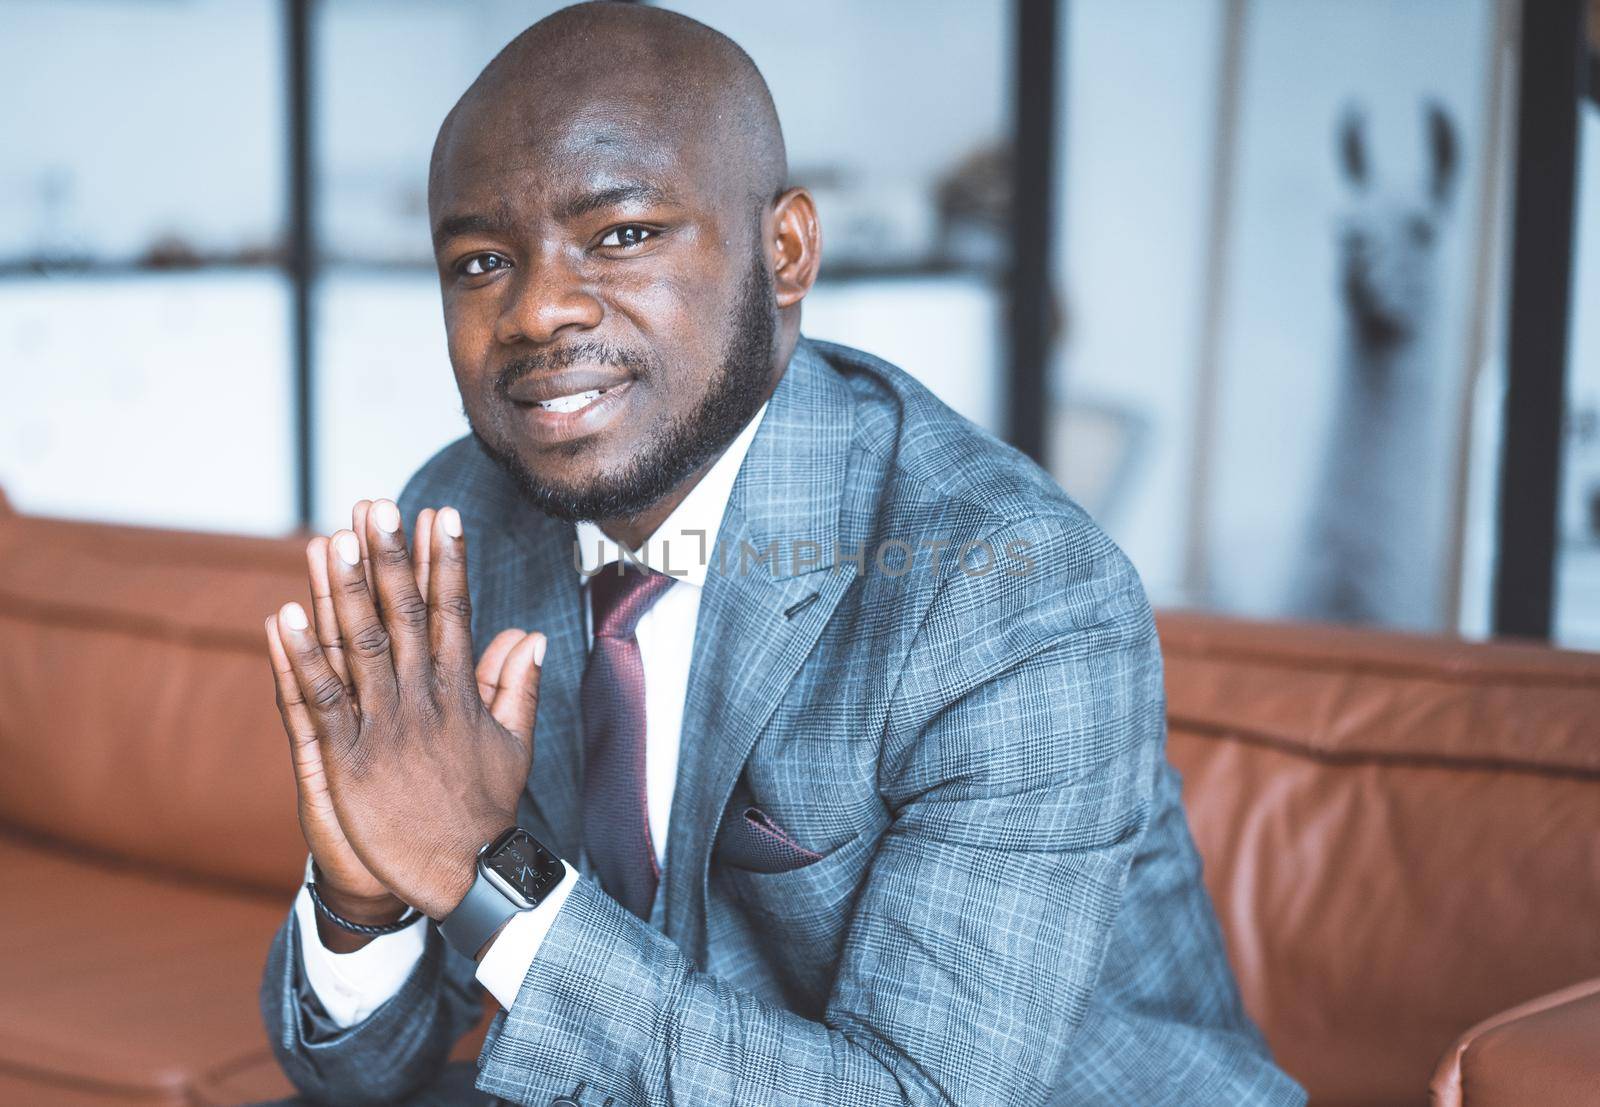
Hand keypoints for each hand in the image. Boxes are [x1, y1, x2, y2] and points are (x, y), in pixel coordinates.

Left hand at [267, 499, 544, 922]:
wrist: (466, 875)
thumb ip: (517, 684)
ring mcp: (384, 729)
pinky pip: (318, 701)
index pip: (454, 612)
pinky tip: (284, 615)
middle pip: (404, 616)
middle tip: (376, 505)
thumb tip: (530, 634)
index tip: (441, 514)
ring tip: (333, 538)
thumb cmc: (487, 811)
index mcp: (461, 693)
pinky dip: (301, 658)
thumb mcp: (514, 744)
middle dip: (390, 557)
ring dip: (344, 590)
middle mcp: (423, 701)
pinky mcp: (348, 761)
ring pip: (360, 646)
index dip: (446, 561)